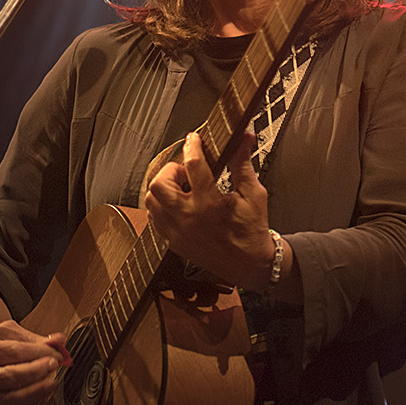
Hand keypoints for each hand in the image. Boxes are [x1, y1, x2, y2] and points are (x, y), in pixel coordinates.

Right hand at [0, 320, 71, 404]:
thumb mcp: (9, 332)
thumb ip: (35, 338)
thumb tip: (59, 340)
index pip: (12, 352)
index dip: (37, 352)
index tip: (55, 352)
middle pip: (8, 376)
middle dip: (34, 371)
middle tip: (53, 364)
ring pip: (9, 398)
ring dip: (33, 392)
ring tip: (51, 383)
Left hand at [144, 131, 276, 290]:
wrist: (250, 264)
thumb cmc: (253, 230)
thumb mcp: (253, 193)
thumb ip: (242, 164)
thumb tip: (243, 139)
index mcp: (210, 204)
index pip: (194, 165)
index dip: (193, 146)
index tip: (194, 139)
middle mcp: (189, 218)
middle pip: (160, 184)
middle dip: (171, 170)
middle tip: (186, 170)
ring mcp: (178, 232)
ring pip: (152, 201)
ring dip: (163, 188)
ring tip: (181, 186)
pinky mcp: (174, 242)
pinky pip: (155, 219)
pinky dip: (162, 206)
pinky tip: (177, 203)